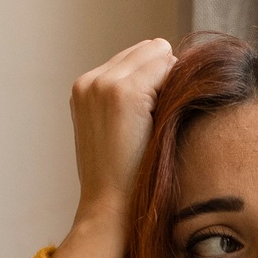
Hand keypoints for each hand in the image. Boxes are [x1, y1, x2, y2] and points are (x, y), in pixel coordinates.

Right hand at [46, 37, 177, 257]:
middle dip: (163, 76)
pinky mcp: (122, 92)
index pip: (134, 57)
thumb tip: (173, 66)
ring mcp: (103, 83)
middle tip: (161, 119)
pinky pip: (165, 66)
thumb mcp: (117, 131)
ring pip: (158, 53)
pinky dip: (173, 87)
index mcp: (84, 88)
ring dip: (169, 81)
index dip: (155, 80)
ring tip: (159, 121)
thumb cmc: (123, 179)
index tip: (156, 114)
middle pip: (148, 49)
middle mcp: (89, 79)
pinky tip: (163, 118)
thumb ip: (131, 100)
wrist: (110, 208)